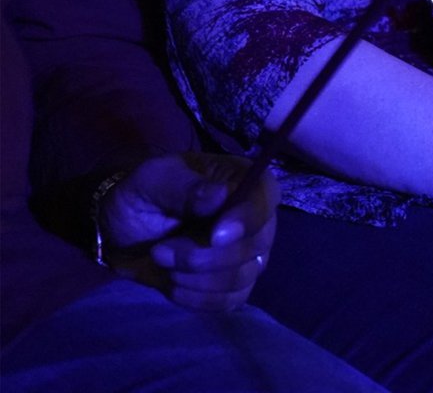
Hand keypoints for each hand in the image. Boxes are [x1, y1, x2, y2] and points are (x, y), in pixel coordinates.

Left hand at [100, 153, 278, 311]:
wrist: (121, 235)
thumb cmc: (140, 197)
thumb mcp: (149, 181)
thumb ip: (182, 186)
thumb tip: (220, 195)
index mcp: (240, 179)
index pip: (265, 197)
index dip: (248, 219)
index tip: (216, 237)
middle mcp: (253, 216)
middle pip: (257, 244)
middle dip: (205, 257)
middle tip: (160, 251)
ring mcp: (247, 252)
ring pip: (243, 276)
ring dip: (196, 278)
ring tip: (161, 262)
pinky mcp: (234, 283)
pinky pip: (232, 300)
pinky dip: (198, 298)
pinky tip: (173, 285)